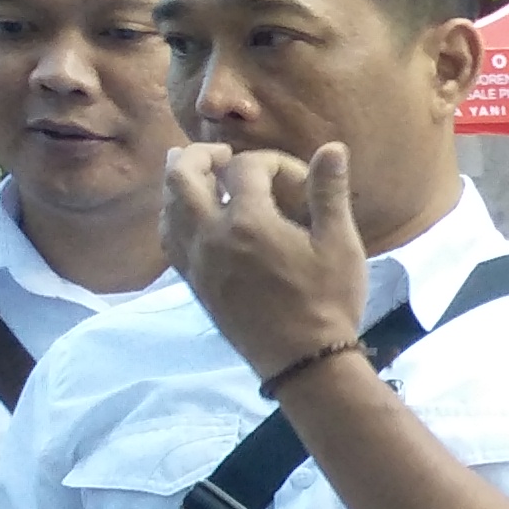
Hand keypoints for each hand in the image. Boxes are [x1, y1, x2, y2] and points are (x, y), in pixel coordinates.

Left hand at [166, 140, 369, 383]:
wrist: (302, 360)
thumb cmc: (327, 301)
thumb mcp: (339, 245)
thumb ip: (329, 192)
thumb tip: (332, 147)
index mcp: (249, 222)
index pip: (247, 168)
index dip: (274, 162)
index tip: (299, 179)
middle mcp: (211, 235)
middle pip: (183, 176)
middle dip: (201, 155)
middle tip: (222, 154)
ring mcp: (195, 259)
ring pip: (168, 206)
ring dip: (179, 181)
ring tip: (195, 171)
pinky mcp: (193, 281)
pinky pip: (168, 237)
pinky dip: (174, 214)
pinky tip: (187, 214)